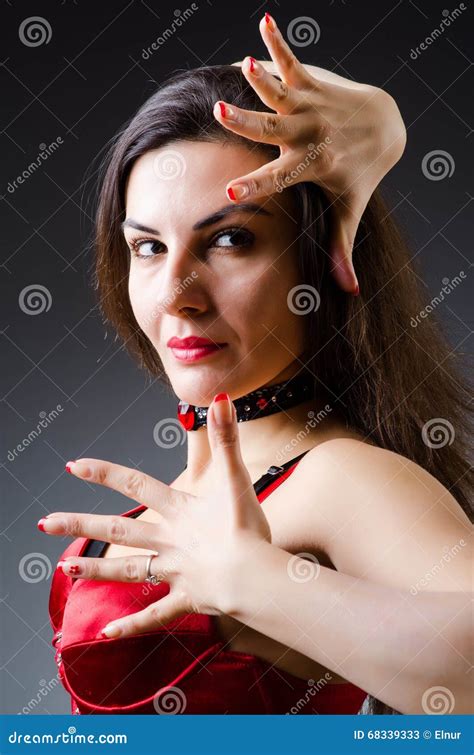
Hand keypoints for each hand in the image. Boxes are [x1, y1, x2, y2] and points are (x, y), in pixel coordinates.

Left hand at [39, 395, 270, 637]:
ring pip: (127, 571)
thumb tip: (219, 399)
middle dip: (80, 525)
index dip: (104, 473)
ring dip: (96, 571)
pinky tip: (105, 636)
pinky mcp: (185, 600)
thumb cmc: (247, 529)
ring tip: (63, 572)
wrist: (253, 578)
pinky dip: (131, 626)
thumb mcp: (237, 478)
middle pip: (118, 530)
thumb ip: (226, 439)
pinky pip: (154, 616)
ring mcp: (174, 573)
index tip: (72, 467)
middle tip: (44, 524)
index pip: (135, 485)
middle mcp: (168, 541)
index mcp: (179, 511)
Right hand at [217, 12, 406, 293]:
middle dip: (248, 123)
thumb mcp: (349, 210)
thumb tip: (349, 291)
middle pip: (274, 130)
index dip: (255, 185)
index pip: (278, 179)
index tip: (230, 191)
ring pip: (282, 92)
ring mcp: (311, 107)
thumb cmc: (360, 173)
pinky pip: (294, 62)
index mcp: (310, 166)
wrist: (386, 127)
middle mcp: (308, 134)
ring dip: (264, 78)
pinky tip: (267, 21)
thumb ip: (343, 249)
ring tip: (246, 64)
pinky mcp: (314, 84)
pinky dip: (280, 42)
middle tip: (221, 113)